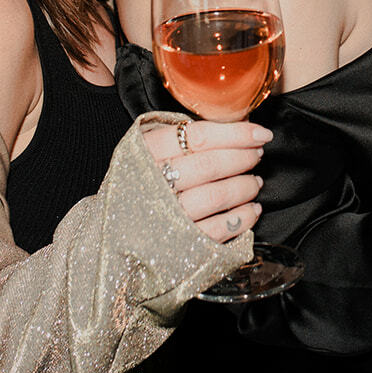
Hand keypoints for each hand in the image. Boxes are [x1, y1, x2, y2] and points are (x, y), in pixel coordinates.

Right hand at [142, 119, 269, 242]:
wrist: (110, 233)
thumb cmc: (139, 183)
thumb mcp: (149, 151)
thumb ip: (183, 138)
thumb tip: (237, 127)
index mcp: (145, 151)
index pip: (199, 136)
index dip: (236, 134)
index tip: (261, 133)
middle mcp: (152, 182)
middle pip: (209, 165)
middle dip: (243, 158)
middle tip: (257, 155)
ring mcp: (164, 216)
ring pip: (215, 197)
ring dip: (244, 187)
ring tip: (255, 182)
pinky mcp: (176, 245)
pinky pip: (217, 230)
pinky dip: (241, 218)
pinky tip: (251, 210)